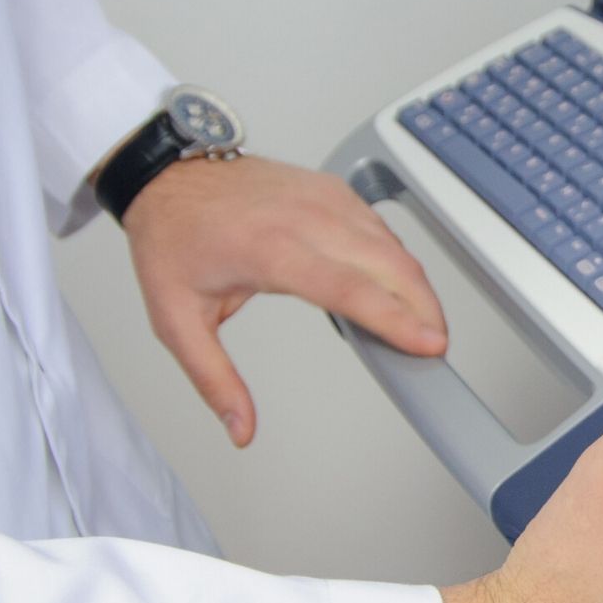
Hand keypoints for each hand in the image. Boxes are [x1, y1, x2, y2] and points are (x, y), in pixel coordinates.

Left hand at [121, 154, 446, 445]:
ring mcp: (323, 199)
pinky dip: (397, 260)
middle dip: (425, 309)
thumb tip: (240, 427)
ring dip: (416, 286)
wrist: (167, 176)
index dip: (396, 318)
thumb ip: (214, 380)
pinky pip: (380, 227)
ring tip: (421, 326)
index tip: (428, 344)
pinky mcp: (332, 190)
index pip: (350, 288)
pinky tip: (396, 286)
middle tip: (434, 348)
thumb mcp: (176, 320)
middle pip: (389, 265)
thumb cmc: (173, 238)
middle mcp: (305, 219)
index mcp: (270, 250)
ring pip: (392, 245)